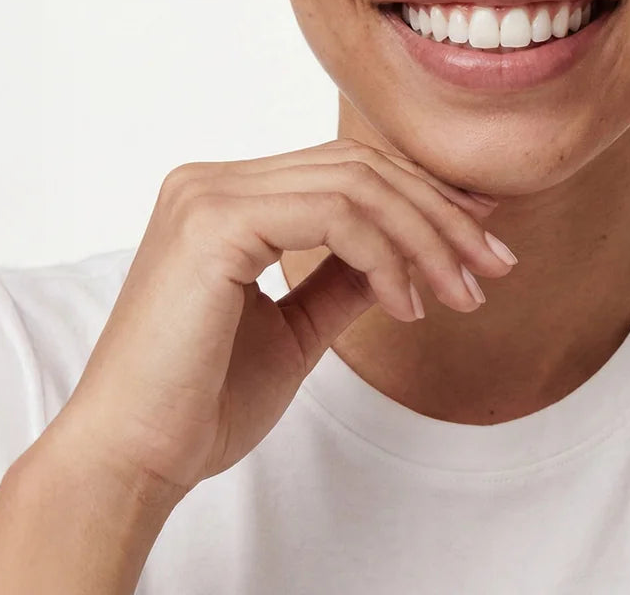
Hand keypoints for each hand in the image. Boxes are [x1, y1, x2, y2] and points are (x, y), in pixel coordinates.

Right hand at [45, 138, 515, 504]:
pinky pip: (335, 215)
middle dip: (441, 216)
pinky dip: (387, 256)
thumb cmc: (203, 403)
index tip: (484, 233)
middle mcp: (213, 180)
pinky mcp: (214, 220)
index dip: (425, 197)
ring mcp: (210, 193)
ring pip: (358, 185)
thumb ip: (346, 278)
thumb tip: (410, 253)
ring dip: (427, 239)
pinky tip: (408, 306)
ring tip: (462, 294)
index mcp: (227, 197)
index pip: (348, 171)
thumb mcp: (298, 329)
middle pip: (362, 168)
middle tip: (495, 266)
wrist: (134, 460)